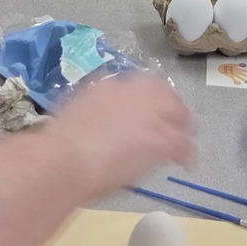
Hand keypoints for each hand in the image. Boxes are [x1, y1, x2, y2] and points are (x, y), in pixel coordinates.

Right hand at [48, 74, 193, 198]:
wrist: (66, 158)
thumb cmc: (61, 143)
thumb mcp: (73, 112)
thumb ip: (90, 109)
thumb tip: (96, 118)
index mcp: (109, 84)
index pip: (139, 83)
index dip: (148, 97)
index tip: (149, 109)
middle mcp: (134, 91)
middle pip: (164, 92)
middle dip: (171, 106)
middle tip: (174, 122)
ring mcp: (150, 113)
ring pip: (178, 113)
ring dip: (181, 127)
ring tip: (184, 141)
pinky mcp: (160, 138)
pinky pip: (181, 143)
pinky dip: (185, 153)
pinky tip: (185, 162)